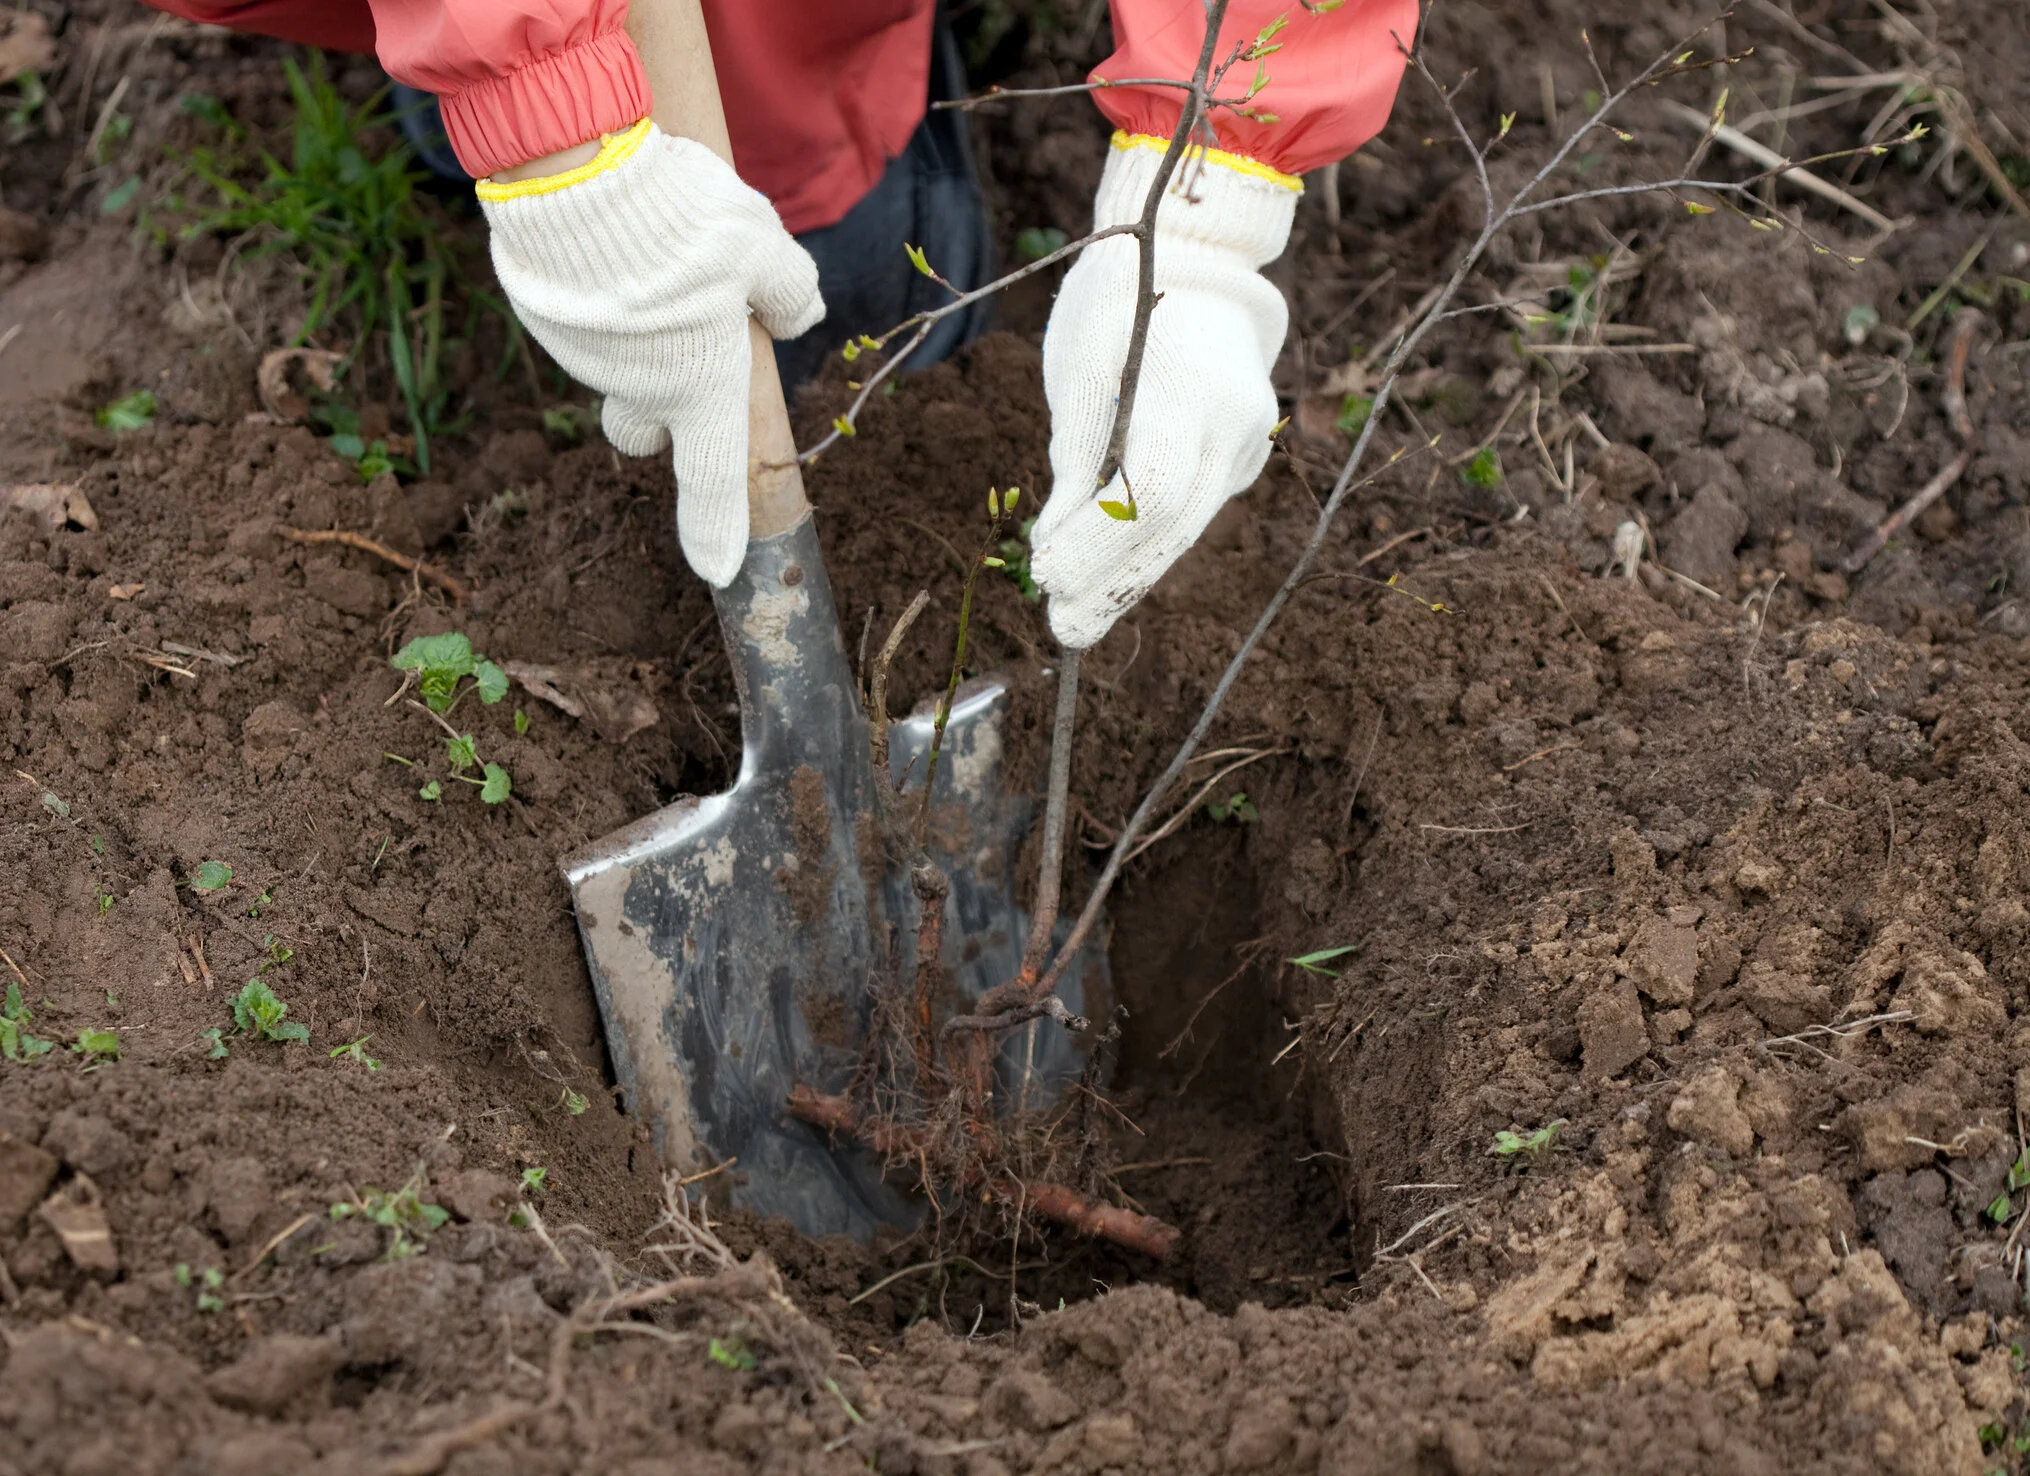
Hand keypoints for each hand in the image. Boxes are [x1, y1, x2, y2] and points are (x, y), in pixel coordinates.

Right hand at [479, 121, 823, 586]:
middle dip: (664, 411)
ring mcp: (585, 360)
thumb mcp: (764, 246)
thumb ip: (790, 289)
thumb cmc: (683, 223)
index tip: (717, 572)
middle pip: (646, 431)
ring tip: (654, 257)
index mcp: (702, 389)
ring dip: (634, 338)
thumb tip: (799, 313)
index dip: (717, 532)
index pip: (712, 483)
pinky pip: (581, 327)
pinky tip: (611, 245)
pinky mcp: (545, 321)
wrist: (574, 175)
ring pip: (614, 371)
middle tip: (686, 346)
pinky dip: (599, 303)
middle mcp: (639, 391)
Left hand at [1029, 134, 1299, 648]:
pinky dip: (1149, 546)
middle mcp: (1232, 422)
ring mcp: (1247, 441)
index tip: (1043, 575)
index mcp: (1189, 386)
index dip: (1096, 545)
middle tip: (1060, 630)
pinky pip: (1193, 512)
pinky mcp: (1243, 456)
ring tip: (1077, 620)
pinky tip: (1108, 576)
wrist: (1203, 260)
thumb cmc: (1123, 298)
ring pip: (1186, 529)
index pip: (1148, 493)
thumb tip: (1051, 544)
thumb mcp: (1081, 363)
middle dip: (1109, 582)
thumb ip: (1073, 456)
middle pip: (1171, 527)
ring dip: (1128, 577)